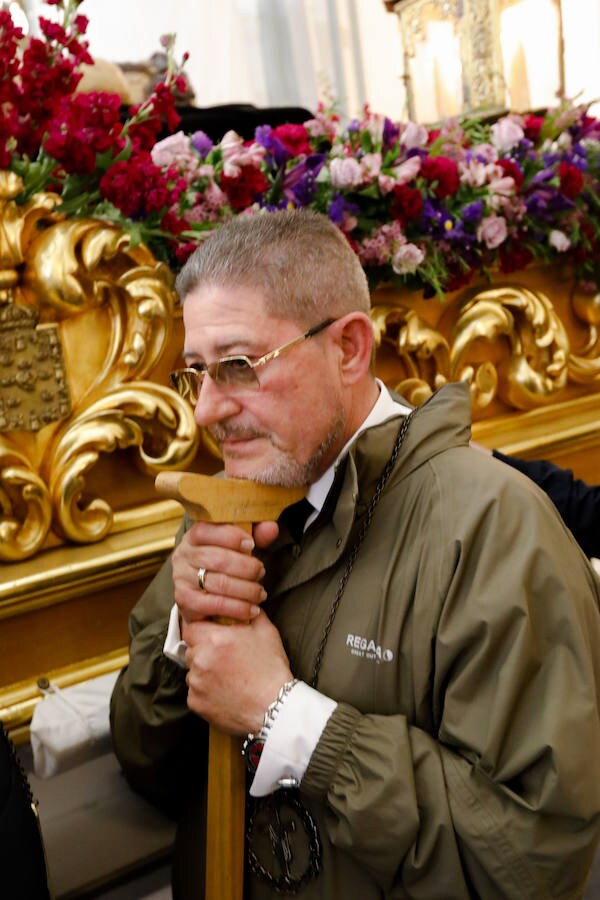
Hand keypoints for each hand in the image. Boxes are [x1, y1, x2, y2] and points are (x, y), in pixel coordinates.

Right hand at [172, 520, 278, 628]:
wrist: (202, 592)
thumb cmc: (224, 562)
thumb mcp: (238, 544)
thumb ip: (256, 534)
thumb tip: (271, 528)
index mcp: (193, 536)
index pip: (207, 531)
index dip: (232, 537)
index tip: (251, 544)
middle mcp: (183, 556)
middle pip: (219, 559)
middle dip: (247, 567)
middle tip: (261, 572)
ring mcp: (182, 579)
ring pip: (220, 584)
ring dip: (247, 590)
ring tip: (260, 593)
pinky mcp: (185, 602)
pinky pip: (216, 605)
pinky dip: (239, 608)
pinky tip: (252, 609)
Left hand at [184, 610, 292, 734]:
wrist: (274, 707)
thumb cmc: (271, 670)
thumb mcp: (266, 632)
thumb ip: (250, 614)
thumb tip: (245, 605)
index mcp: (214, 638)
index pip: (191, 628)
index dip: (201, 631)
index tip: (211, 637)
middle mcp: (200, 659)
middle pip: (191, 650)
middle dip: (203, 652)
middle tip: (224, 659)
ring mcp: (196, 683)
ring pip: (193, 672)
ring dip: (204, 673)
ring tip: (227, 678)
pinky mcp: (195, 703)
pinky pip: (195, 693)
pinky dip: (206, 692)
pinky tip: (225, 693)